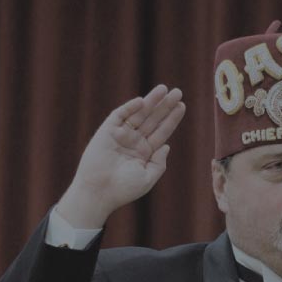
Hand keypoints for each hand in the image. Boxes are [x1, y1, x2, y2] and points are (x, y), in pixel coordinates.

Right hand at [56, 84, 186, 227]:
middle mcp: (134, 142)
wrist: (99, 192)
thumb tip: (166, 146)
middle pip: (153, 119)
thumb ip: (159, 163)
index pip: (162, 132)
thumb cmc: (123, 189)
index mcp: (145, 153)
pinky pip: (119, 115)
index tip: (182, 106)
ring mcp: (121, 135)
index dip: (171, 119)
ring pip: (139, 114)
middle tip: (178, 92)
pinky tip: (141, 101)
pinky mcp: (107, 131)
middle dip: (165, 106)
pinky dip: (129, 108)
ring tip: (164, 89)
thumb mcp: (148, 178)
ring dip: (151, 101)